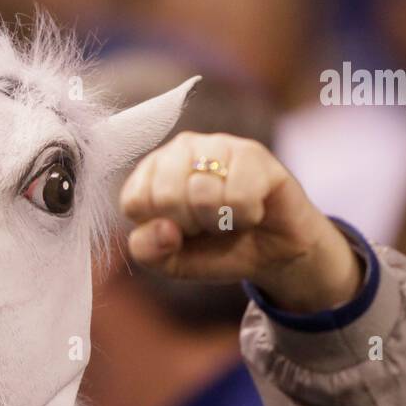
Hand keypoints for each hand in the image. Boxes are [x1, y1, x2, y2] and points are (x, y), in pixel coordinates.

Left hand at [120, 132, 362, 312]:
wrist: (271, 252)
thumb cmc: (214, 249)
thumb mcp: (170, 261)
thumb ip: (147, 250)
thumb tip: (164, 228)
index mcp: (149, 172)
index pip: (134, 201)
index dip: (160, 229)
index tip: (180, 230)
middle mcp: (179, 149)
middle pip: (166, 196)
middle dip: (191, 225)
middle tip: (209, 224)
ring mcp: (216, 144)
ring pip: (202, 193)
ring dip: (221, 221)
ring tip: (230, 216)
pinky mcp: (252, 152)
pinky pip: (239, 196)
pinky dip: (247, 216)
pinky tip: (252, 209)